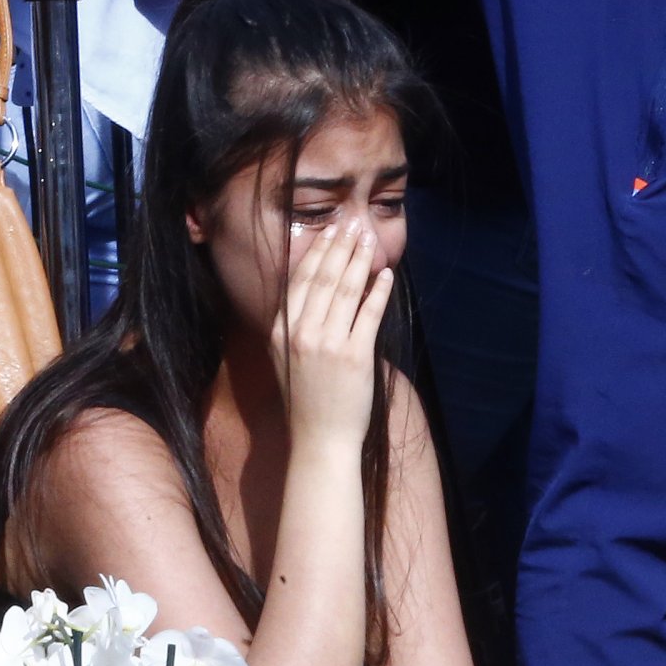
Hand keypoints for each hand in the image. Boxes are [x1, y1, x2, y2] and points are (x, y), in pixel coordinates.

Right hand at [273, 222, 392, 452]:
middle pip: (322, 279)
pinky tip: (385, 276)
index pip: (299, 280)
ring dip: (359, 262)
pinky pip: (368, 315)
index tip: (329, 233)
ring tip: (369, 243)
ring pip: (345, 291)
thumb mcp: (286, 358)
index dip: (316, 253)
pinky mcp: (354, 356)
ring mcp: (327, 343)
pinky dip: (378, 292)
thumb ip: (294, 326)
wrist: (320, 438)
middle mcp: (301, 332)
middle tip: (352, 226)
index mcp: (281, 329)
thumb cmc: (306, 401)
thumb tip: (309, 295)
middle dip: (339, 248)